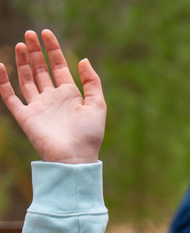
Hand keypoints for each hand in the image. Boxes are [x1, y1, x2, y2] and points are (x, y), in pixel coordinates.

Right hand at [0, 29, 104, 163]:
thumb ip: (92, 82)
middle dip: (35, 51)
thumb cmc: (89, 135)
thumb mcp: (98, 106)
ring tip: (20, 44)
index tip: (46, 33)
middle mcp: (52, 98)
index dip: (53, 50)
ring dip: (22, 62)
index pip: (58, 67)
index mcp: (70, 95)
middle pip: (41, 70)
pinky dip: (3, 82)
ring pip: (26, 79)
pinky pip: (10, 96)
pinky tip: (0, 66)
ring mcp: (38, 106)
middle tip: (29, 34)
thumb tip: (84, 60)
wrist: (74, 158)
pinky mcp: (25, 116)